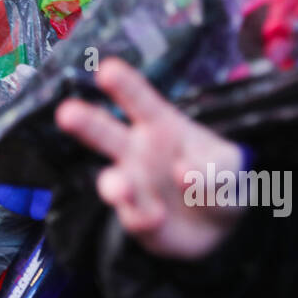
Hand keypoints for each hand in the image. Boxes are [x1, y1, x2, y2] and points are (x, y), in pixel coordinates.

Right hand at [54, 58, 245, 258]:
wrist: (216, 228)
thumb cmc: (220, 180)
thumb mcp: (232, 166)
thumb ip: (217, 166)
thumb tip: (182, 171)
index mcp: (161, 123)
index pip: (140, 99)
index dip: (124, 84)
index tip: (107, 69)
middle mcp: (137, 151)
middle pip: (106, 133)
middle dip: (86, 122)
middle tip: (66, 113)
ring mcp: (134, 186)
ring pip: (113, 181)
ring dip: (113, 185)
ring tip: (119, 188)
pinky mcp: (136, 218)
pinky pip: (135, 218)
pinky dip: (145, 218)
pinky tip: (157, 217)